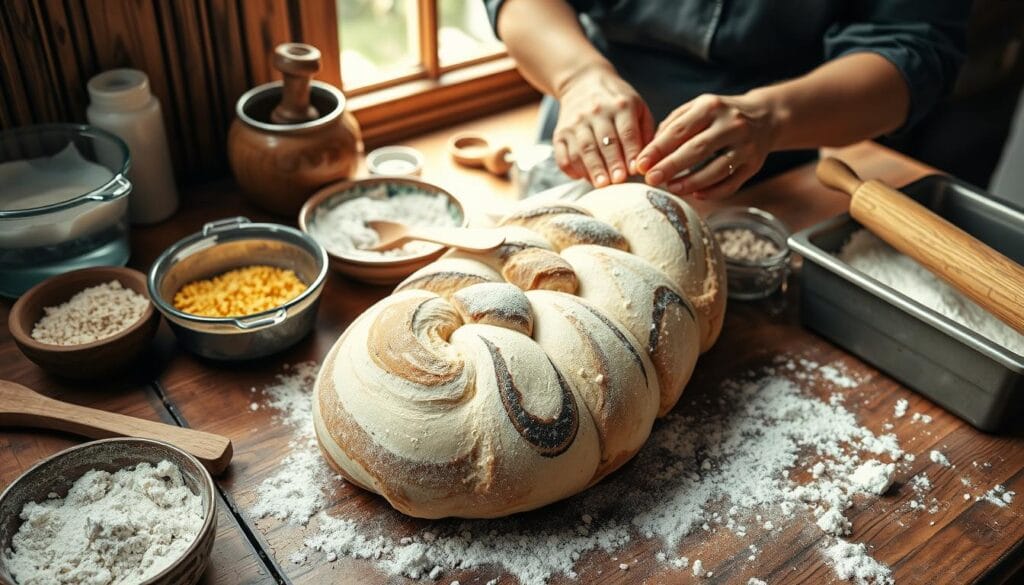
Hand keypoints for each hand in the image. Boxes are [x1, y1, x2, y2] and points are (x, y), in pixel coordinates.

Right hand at [553, 64, 654, 186]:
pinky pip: (563, 154)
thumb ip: (645, 133)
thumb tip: (645, 163)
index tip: (634, 170)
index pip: (626, 132)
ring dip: (592, 169)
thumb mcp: (638, 107)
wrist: (582, 82)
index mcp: (621, 105)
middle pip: (604, 142)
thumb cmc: (617, 101)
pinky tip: (583, 177)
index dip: (630, 152)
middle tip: (618, 182)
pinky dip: (571, 169)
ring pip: (583, 149)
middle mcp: (596, 112)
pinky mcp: (560, 133)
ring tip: (601, 184)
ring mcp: (575, 122)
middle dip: (612, 164)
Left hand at [636, 93, 778, 199]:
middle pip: (697, 149)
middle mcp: (731, 125)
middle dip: (671, 166)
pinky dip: (712, 192)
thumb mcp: (697, 108)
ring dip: (691, 182)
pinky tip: (696, 194)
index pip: (680, 130)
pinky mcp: (754, 165)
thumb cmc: (720, 115)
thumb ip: (673, 125)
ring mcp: (746, 146)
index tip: (641, 164)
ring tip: (672, 188)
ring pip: (716, 170)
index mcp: (711, 107)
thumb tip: (649, 152)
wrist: (765, 117)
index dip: (658, 149)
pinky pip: (731, 184)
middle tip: (651, 179)